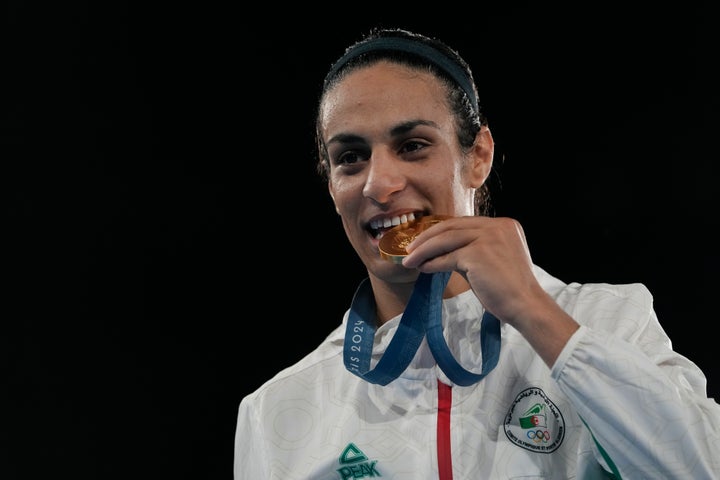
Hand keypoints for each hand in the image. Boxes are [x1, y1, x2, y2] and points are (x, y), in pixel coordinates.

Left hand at [402, 216, 577, 364]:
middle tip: (410, 249)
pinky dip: (433, 263)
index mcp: (504, 225)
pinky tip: (423, 268)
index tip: (425, 240)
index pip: (465, 223)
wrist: (525, 306)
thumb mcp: (492, 261)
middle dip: (427, 237)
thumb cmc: (509, 290)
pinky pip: (448, 257)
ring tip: (409, 260)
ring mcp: (488, 237)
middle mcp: (497, 226)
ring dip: (424, 250)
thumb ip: (471, 251)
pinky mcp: (478, 253)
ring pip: (446, 239)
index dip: (442, 230)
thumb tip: (440, 253)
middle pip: (453, 226)